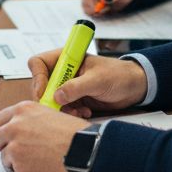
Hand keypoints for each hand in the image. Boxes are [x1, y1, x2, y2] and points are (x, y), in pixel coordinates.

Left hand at [0, 101, 89, 171]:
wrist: (86, 152)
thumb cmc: (76, 135)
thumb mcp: (52, 116)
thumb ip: (33, 120)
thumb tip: (23, 129)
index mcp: (24, 110)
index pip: (0, 119)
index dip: (6, 129)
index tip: (12, 136)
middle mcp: (15, 125)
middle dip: (5, 145)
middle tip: (20, 151)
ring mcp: (14, 145)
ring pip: (3, 155)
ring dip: (15, 160)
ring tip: (35, 161)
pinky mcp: (18, 164)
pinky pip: (13, 169)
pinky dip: (23, 171)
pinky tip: (40, 168)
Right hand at [28, 49, 146, 117]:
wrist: (134, 87)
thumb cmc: (118, 75)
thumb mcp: (98, 80)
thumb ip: (76, 87)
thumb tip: (56, 96)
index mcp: (66, 58)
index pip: (39, 63)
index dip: (38, 78)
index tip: (45, 94)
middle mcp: (63, 71)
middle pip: (42, 85)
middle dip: (49, 99)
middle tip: (59, 109)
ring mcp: (68, 86)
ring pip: (51, 100)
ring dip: (62, 109)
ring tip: (78, 112)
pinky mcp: (74, 99)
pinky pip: (63, 108)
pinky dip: (71, 113)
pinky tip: (85, 112)